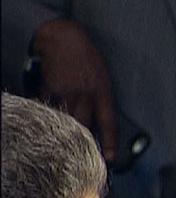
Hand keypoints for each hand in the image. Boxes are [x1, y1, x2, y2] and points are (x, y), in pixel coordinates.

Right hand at [30, 18, 116, 160]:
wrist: (65, 39)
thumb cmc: (87, 58)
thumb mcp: (102, 78)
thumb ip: (101, 99)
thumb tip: (98, 121)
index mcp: (103, 93)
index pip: (109, 123)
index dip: (109, 142)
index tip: (109, 158)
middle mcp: (86, 95)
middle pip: (84, 126)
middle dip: (82, 141)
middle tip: (79, 153)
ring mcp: (67, 92)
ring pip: (65, 120)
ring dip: (63, 131)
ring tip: (61, 141)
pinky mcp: (50, 88)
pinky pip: (48, 108)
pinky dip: (46, 115)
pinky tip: (44, 121)